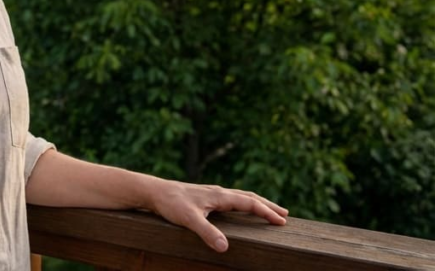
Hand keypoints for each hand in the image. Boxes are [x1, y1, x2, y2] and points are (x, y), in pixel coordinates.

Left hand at [149, 181, 287, 252]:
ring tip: (268, 210)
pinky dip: (243, 202)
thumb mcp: (189, 219)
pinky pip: (230, 199)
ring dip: (256, 203)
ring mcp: (211, 193)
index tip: (281, 221)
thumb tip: (225, 248)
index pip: (249, 202)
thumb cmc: (170, 204)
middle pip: (248, 196)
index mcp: (219, 196)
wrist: (154, 191)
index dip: (265, 212)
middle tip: (284, 214)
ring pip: (240, 196)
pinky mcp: (204, 197)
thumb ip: (207, 233)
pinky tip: (239, 208)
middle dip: (267, 205)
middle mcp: (218, 192)